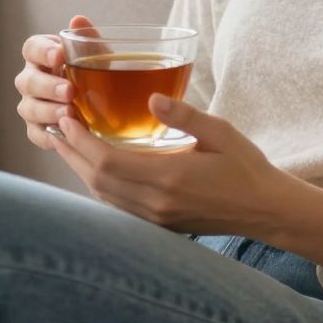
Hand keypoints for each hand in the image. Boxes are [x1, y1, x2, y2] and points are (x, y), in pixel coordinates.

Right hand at [14, 14, 92, 150]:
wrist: (104, 105)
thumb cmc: (95, 72)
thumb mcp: (97, 55)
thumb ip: (88, 39)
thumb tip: (78, 20)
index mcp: (41, 55)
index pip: (31, 48)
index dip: (41, 51)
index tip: (59, 55)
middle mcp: (31, 79)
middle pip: (27, 81)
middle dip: (48, 86)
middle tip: (69, 91)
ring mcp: (31, 104)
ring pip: (28, 108)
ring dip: (48, 111)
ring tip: (70, 114)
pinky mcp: (36, 128)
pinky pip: (35, 133)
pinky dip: (48, 135)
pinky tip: (64, 135)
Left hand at [48, 92, 298, 237]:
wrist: (265, 210)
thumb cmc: (245, 167)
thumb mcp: (221, 133)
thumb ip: (185, 116)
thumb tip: (151, 98)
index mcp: (169, 178)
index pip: (108, 162)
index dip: (81, 141)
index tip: (66, 119)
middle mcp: (156, 202)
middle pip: (97, 180)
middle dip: (72, 153)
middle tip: (56, 127)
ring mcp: (156, 218)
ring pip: (103, 196)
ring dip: (81, 169)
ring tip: (68, 143)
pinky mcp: (160, 225)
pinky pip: (117, 206)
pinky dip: (99, 185)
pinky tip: (96, 167)